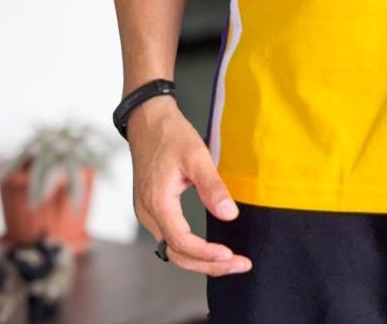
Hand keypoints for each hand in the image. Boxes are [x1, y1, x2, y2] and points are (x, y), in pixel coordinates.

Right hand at [128, 97, 251, 275]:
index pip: (181, 242)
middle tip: (240, 265)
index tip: (232, 255)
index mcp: (157, 202)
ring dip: (200, 260)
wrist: (147, 120)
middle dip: (208, 265)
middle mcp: (148, 213)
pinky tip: (209, 248)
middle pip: (177, 254)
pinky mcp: (151, 209)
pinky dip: (190, 249)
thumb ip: (212, 186)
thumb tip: (229, 215)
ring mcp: (147, 213)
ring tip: (230, 261)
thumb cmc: (170, 134)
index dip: (207, 254)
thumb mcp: (197, 155)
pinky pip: (170, 238)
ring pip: (172, 250)